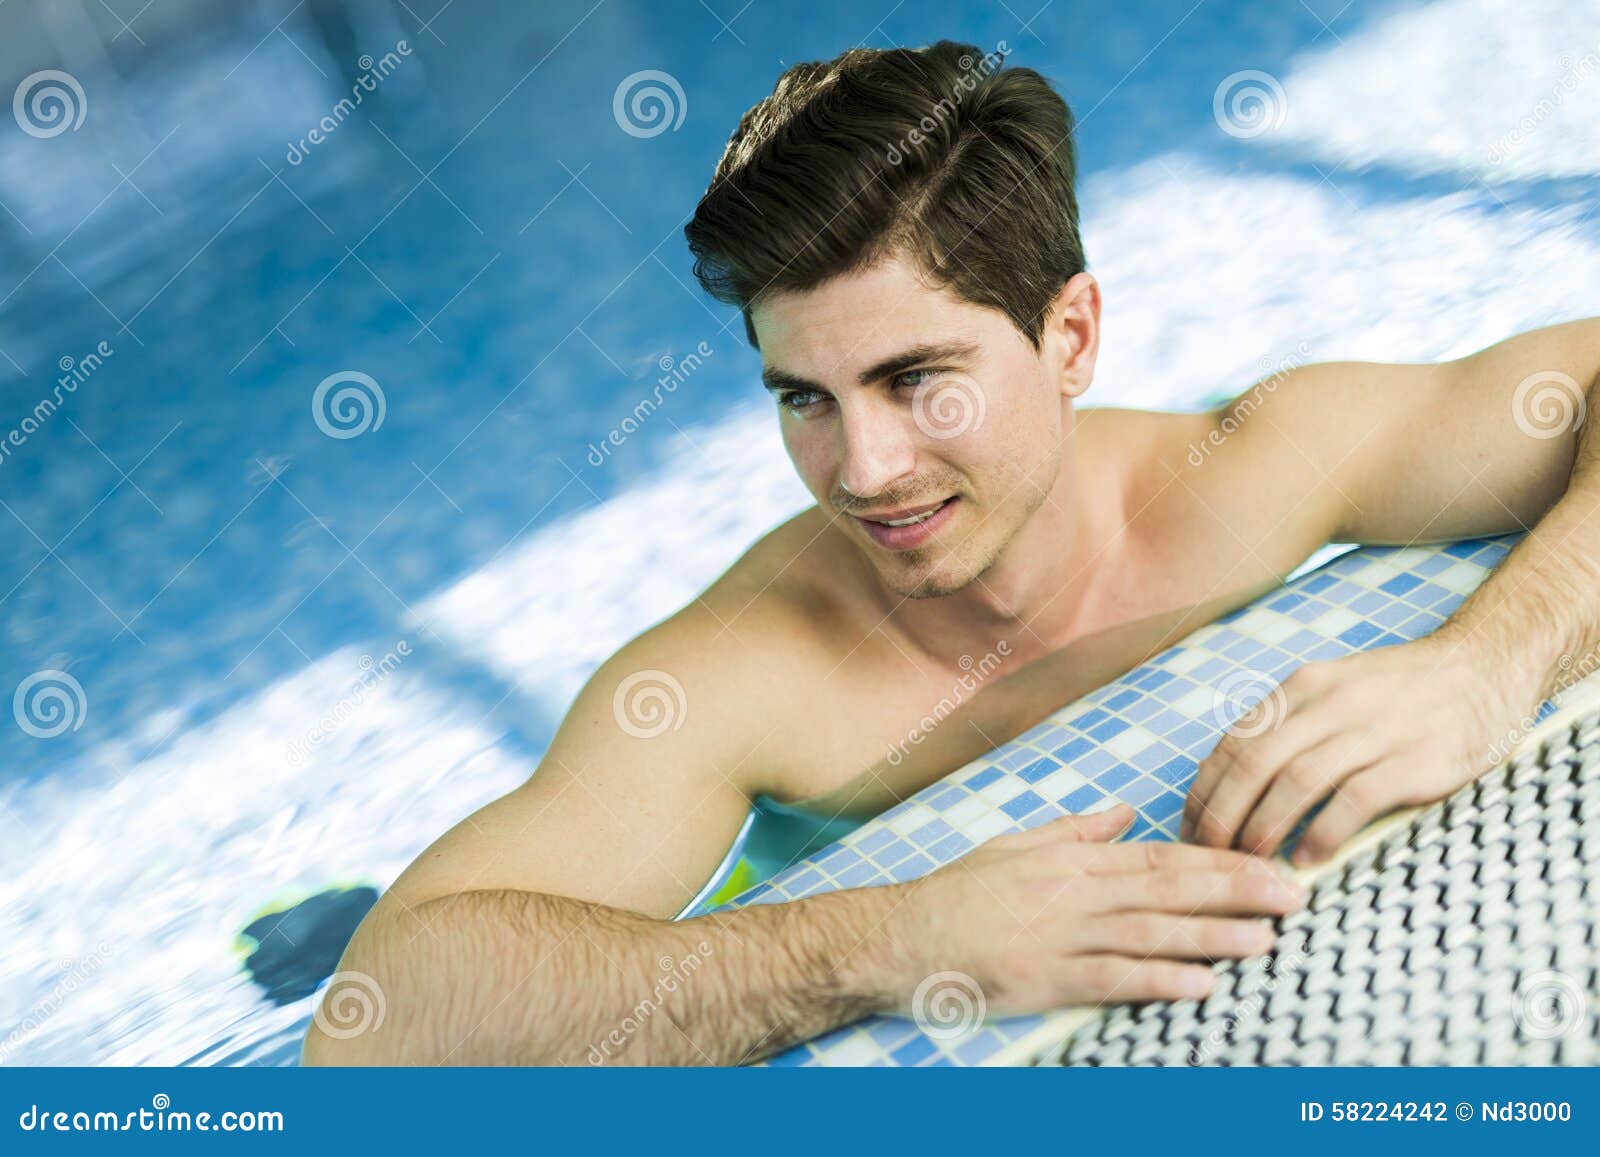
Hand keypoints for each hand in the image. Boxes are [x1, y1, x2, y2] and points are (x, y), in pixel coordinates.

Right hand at [880, 804, 1307, 1014]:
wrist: (899, 936)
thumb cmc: (956, 893)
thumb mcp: (1014, 845)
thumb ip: (1074, 830)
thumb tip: (1123, 812)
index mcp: (1072, 860)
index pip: (1160, 856)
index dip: (1219, 860)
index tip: (1266, 864)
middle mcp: (1075, 892)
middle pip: (1169, 888)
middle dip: (1236, 890)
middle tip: (1293, 894)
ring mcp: (1061, 935)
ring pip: (1152, 931)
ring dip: (1213, 935)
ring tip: (1267, 939)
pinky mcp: (1045, 977)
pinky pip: (1113, 978)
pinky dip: (1160, 980)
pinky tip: (1201, 984)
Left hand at [1181, 635, 1522, 866]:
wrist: (1484, 666)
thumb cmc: (1402, 691)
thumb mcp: (1334, 690)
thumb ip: (1290, 726)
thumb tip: (1234, 780)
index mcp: (1303, 688)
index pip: (1234, 743)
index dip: (1205, 791)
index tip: (1190, 827)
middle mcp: (1330, 704)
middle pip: (1253, 764)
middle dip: (1222, 815)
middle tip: (1210, 854)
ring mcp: (1373, 731)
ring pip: (1294, 781)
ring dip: (1263, 827)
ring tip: (1249, 862)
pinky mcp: (1413, 761)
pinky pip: (1353, 800)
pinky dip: (1322, 832)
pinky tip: (1307, 859)